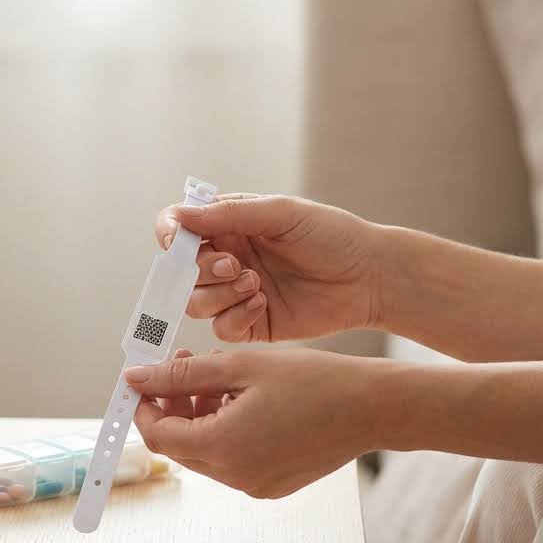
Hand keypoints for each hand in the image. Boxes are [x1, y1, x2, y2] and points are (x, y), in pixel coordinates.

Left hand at [126, 348, 382, 497]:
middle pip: (178, 445)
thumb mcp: (240, 367)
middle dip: (172, 407)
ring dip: (199, 416)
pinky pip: (231, 459)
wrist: (375, 408)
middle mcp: (234, 476)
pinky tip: (243, 400)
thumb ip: (182, 374)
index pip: (157, 434)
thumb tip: (137, 378)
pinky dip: (224, 431)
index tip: (146, 379)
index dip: (144, 405)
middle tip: (185, 366)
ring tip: (220, 378)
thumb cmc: (315, 381)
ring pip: (204, 451)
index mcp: (223, 447)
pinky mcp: (271, 485)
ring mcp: (254, 485)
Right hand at [155, 194, 385, 341]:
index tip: (178, 242)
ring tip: (256, 283)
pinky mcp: (251, 324)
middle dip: (201, 270)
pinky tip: (262, 304)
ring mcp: (237, 294)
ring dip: (219, 294)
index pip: (179, 229)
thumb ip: (229, 214)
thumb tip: (181, 215)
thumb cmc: (332, 235)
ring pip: (196, 303)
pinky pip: (221, 329)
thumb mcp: (280, 213)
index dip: (170, 236)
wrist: (371, 277)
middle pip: (181, 271)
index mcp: (229, 226)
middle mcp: (227, 259)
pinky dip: (234, 317)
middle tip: (235, 265)